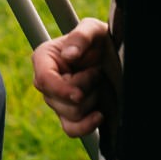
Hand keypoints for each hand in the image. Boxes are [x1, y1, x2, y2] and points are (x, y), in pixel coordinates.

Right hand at [31, 18, 112, 138]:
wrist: (116, 57)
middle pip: (58, 101)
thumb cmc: (101, 40)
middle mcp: (46, 81)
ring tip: (98, 83)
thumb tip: (67, 56)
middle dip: (84, 90)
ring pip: (69, 115)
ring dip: (91, 100)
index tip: (79, 94)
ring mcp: (57, 100)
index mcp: (44, 58)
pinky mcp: (69, 114)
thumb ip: (80, 37)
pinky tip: (100, 114)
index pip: (44, 80)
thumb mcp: (93, 29)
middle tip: (97, 72)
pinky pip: (71, 130)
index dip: (61, 90)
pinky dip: (86, 126)